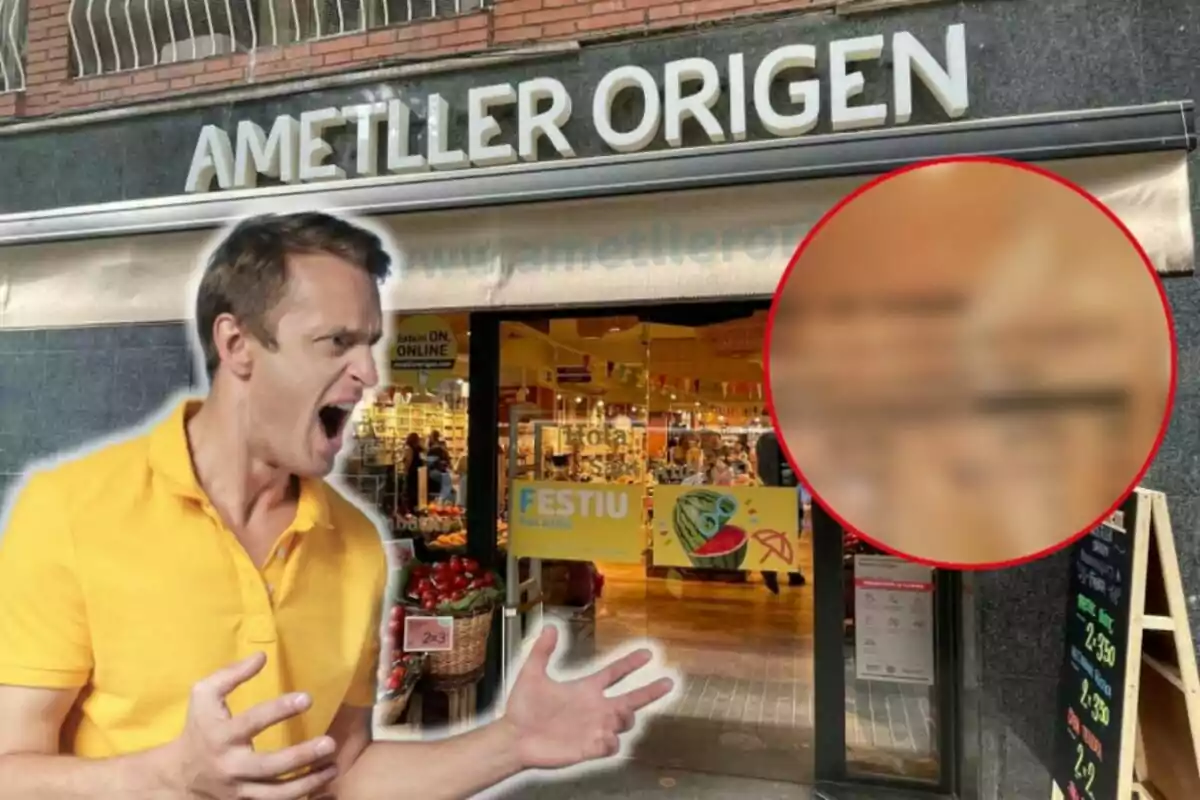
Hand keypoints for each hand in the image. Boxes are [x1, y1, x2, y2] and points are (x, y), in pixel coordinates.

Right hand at [163, 652, 338, 798]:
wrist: (180, 775)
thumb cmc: (199, 727)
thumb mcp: (204, 695)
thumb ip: (231, 674)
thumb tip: (262, 656)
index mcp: (221, 736)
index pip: (253, 722)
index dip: (280, 710)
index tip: (307, 698)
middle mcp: (231, 766)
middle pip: (269, 766)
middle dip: (301, 756)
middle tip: (330, 743)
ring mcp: (239, 789)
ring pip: (276, 793)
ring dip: (309, 782)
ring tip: (334, 767)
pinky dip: (300, 795)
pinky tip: (322, 782)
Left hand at [503, 625, 674, 768]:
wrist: (515, 737)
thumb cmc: (522, 708)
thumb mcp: (532, 674)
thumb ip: (542, 651)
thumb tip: (548, 627)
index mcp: (585, 689)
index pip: (615, 673)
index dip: (631, 663)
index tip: (647, 653)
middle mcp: (595, 708)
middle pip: (632, 699)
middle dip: (651, 691)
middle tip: (667, 682)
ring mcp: (594, 728)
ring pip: (625, 722)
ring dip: (626, 716)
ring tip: (617, 711)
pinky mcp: (589, 748)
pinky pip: (611, 745)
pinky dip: (613, 740)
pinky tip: (604, 736)